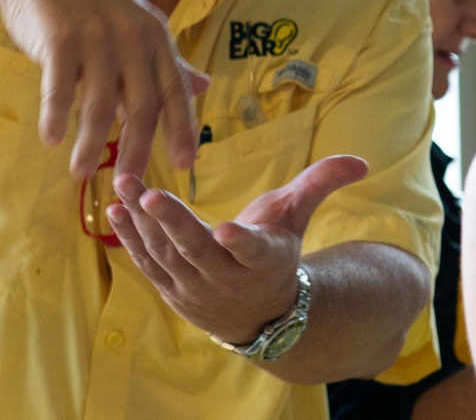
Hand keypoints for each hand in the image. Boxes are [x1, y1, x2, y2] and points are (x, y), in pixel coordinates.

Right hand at [0, 0, 208, 180]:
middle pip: (142, 104)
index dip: (181, 130)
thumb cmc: (86, 3)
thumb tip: (203, 87)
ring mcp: (96, 36)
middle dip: (137, 149)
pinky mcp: (60, 38)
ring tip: (80, 174)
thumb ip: (165, 61)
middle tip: (130, 183)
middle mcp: (132, 36)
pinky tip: (51, 140)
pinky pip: (61, 88)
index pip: (174, 91)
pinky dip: (55, 117)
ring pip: (99, 105)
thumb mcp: (134, 25)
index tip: (184, 166)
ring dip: (90, 144)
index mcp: (154, 35)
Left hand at [106, 155, 368, 344]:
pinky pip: (148, 263)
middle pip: (198, 251)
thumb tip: (360, 160)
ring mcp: (195, 287)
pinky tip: (115, 208)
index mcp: (263, 260)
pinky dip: (130, 238)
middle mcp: (228, 278)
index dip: (241, 242)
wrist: (257, 315)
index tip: (226, 230)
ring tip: (124, 184)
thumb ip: (320, 184)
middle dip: (173, 223)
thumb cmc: (276, 253)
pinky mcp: (171, 289)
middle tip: (150, 194)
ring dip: (142, 222)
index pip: (252, 251)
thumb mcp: (298, 218)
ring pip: (166, 254)